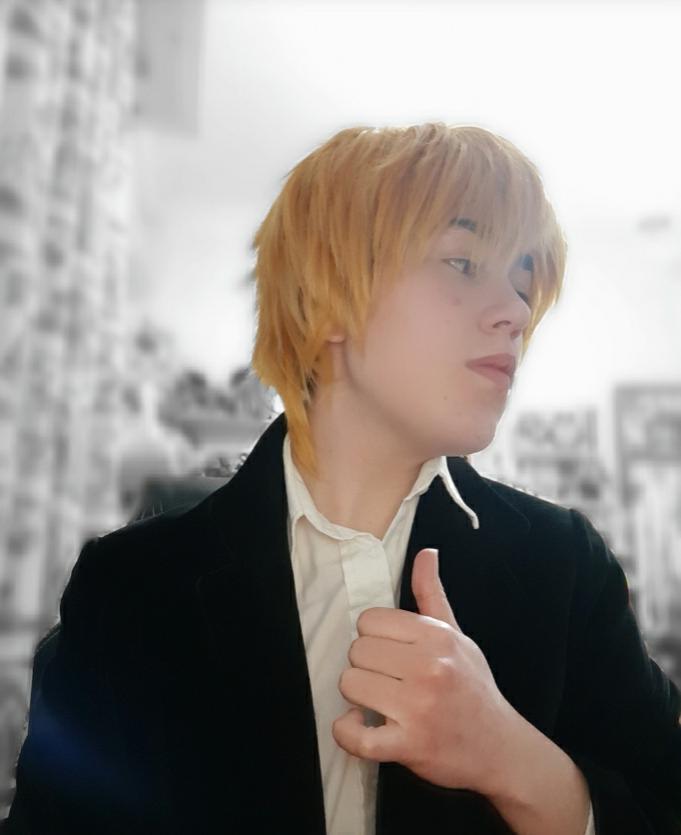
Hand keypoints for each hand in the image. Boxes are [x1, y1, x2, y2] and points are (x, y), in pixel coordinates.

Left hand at [331, 548, 522, 795]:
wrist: (501, 747)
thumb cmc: (473, 688)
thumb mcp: (458, 635)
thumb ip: (432, 594)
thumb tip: (426, 553)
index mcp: (436, 637)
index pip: (370, 621)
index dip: (372, 637)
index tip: (387, 653)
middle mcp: (429, 668)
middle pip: (356, 651)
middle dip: (364, 666)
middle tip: (384, 679)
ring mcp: (419, 708)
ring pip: (350, 684)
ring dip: (357, 697)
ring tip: (377, 702)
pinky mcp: (410, 745)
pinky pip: (357, 736)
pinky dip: (347, 732)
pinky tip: (359, 725)